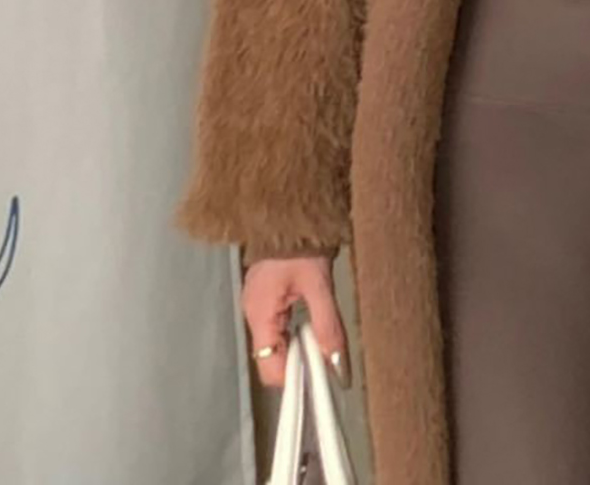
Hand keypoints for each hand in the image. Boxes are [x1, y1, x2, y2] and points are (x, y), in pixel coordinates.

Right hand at [242, 255, 350, 389]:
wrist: (290, 211)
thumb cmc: (302, 246)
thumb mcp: (319, 285)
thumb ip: (328, 325)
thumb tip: (337, 366)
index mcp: (260, 315)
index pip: (269, 368)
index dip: (294, 378)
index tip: (319, 376)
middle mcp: (252, 315)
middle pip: (271, 359)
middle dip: (298, 363)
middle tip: (325, 357)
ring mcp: (256, 306)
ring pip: (275, 344)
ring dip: (297, 347)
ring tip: (320, 338)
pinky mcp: (263, 298)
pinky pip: (276, 328)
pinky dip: (292, 333)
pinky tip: (310, 325)